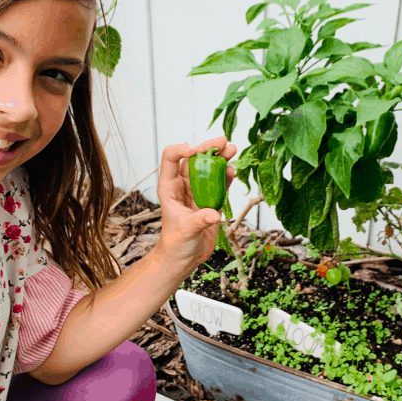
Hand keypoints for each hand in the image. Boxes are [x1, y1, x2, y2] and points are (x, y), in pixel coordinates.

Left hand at [154, 137, 236, 270]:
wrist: (185, 258)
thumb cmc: (176, 244)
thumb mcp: (185, 231)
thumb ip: (198, 221)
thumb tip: (213, 215)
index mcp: (169, 187)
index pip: (171, 158)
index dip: (182, 149)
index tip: (197, 150)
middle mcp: (182, 185)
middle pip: (193, 159)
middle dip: (207, 148)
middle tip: (223, 142)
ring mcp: (197, 191)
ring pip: (208, 168)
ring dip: (220, 158)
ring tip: (233, 149)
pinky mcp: (210, 200)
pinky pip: (219, 183)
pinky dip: (226, 176)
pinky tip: (233, 170)